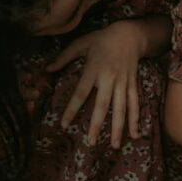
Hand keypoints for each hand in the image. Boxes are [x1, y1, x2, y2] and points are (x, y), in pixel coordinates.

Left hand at [46, 20, 143, 147]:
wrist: (129, 34)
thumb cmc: (101, 39)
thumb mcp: (81, 44)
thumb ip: (63, 57)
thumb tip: (46, 69)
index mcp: (94, 69)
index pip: (81, 93)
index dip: (72, 109)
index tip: (64, 124)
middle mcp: (109, 78)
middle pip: (103, 105)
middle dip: (97, 124)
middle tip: (91, 142)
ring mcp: (123, 83)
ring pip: (121, 108)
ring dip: (119, 127)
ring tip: (115, 146)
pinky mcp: (132, 84)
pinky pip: (134, 104)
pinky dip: (135, 119)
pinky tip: (135, 134)